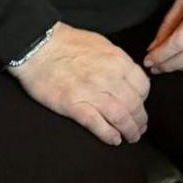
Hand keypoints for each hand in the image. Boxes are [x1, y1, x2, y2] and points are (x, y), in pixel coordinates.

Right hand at [9, 23, 150, 145]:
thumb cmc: (68, 43)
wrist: (38, 46)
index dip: (143, 100)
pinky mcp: (74, 106)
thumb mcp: (102, 45)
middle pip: (134, 105)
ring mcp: (92, 93)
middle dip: (140, 120)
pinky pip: (98, 124)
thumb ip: (117, 61)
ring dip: (129, 130)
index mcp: (118, 61)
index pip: (143, 86)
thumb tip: (127, 76)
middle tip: (140, 128)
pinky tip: (114, 140)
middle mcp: (109, 78)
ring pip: (120, 117)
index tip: (140, 106)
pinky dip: (109, 135)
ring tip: (131, 137)